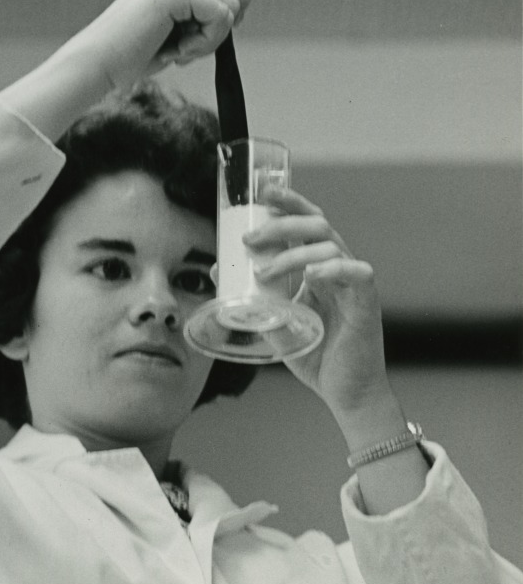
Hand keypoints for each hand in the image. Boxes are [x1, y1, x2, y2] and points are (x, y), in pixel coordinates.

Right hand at [70, 0, 250, 90]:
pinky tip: (176, 52)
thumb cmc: (128, 57)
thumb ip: (198, 17)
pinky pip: (219, 15)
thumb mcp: (172, 33)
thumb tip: (232, 17)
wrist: (97, 66)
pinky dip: (205, 43)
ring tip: (178, 51)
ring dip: (211, 39)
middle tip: (201, 40)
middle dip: (230, 13)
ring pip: (230, 3)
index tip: (211, 32)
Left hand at [244, 187, 393, 419]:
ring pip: (329, 246)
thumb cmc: (315, 355)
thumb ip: (252, 297)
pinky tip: (311, 276)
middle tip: (250, 239)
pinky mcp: (366, 302)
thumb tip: (217, 271)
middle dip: (281, 224)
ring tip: (264, 273)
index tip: (262, 191)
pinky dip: (333, 269)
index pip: (307, 222)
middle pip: (317, 225)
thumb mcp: (274, 322)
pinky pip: (357, 273)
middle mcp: (338, 268)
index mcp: (319, 268)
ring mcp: (354, 283)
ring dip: (292, 254)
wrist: (346, 392)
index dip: (288, 202)